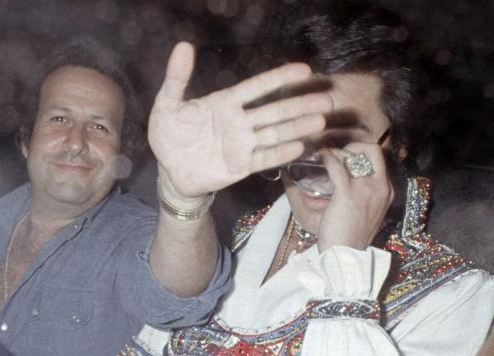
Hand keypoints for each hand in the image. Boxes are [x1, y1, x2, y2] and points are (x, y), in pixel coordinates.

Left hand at [149, 42, 332, 201]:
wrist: (170, 171)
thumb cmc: (169, 136)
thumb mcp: (167, 104)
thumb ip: (177, 78)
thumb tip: (183, 46)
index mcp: (226, 103)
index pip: (258, 88)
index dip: (279, 78)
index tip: (304, 71)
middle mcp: (240, 122)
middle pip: (275, 110)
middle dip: (300, 104)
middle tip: (326, 99)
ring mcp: (243, 144)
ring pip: (275, 133)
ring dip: (297, 127)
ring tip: (319, 120)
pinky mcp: (242, 166)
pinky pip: (264, 158)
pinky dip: (280, 153)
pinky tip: (298, 146)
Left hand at [316, 143, 392, 250]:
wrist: (346, 257)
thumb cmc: (351, 236)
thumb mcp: (367, 211)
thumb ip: (364, 194)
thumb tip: (347, 176)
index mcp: (387, 191)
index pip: (380, 160)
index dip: (363, 152)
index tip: (348, 156)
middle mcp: (381, 187)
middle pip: (373, 150)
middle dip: (354, 145)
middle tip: (339, 153)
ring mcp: (365, 190)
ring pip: (352, 155)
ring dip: (335, 152)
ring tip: (323, 156)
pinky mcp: (347, 194)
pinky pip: (336, 165)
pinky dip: (325, 157)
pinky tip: (318, 158)